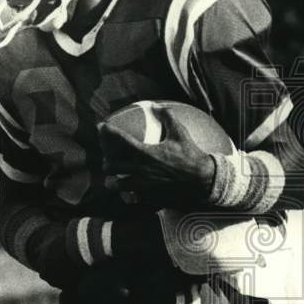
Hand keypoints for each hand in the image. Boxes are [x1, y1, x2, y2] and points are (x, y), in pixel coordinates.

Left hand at [99, 108, 215, 210]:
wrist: (202, 180)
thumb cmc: (190, 155)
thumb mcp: (180, 133)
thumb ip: (167, 116)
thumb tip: (155, 105)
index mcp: (146, 153)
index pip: (120, 140)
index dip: (107, 132)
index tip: (102, 126)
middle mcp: (141, 170)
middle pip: (112, 166)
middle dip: (106, 161)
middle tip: (108, 157)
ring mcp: (143, 186)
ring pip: (117, 185)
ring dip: (113, 181)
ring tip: (114, 178)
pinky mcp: (149, 197)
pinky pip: (131, 198)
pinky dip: (127, 195)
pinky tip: (129, 192)